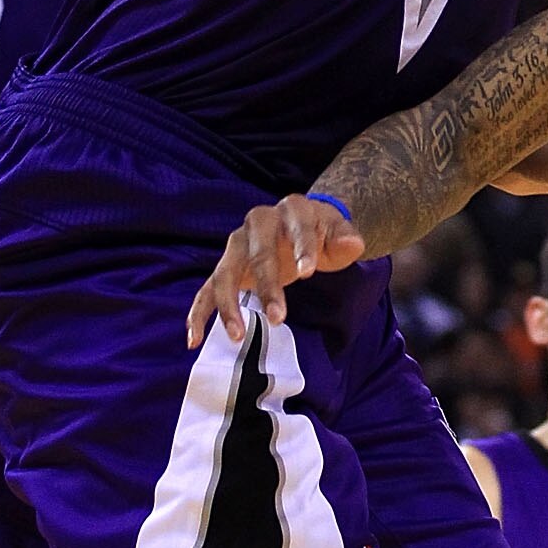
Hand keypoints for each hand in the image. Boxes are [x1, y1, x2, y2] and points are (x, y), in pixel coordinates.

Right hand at [187, 194, 366, 345]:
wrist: (301, 226)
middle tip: (278, 319)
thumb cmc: (322, 232)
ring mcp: (237, 245)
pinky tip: (193, 339)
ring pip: (225, 274)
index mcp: (291, 209)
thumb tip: (353, 243)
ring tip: (238, 337)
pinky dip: (198, 313)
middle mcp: (258, 222)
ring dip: (229, 305)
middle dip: (267, 286)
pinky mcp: (226, 268)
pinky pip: (206, 290)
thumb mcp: (339, 232)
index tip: (307, 274)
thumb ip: (346, 238)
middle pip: (258, 254)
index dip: (302, 249)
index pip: (297, 229)